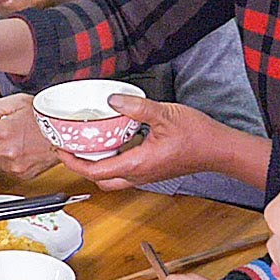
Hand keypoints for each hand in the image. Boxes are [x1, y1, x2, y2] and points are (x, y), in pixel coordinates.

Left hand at [55, 95, 253, 190]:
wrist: (220, 150)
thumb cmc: (197, 136)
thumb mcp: (165, 114)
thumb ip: (137, 107)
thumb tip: (111, 101)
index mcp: (138, 164)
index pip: (96, 171)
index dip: (74, 162)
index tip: (60, 149)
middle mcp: (139, 175)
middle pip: (100, 179)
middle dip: (81, 166)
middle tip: (69, 149)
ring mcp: (146, 175)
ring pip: (112, 177)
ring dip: (96, 164)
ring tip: (85, 143)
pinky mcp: (152, 170)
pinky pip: (125, 169)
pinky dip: (113, 158)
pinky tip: (112, 138)